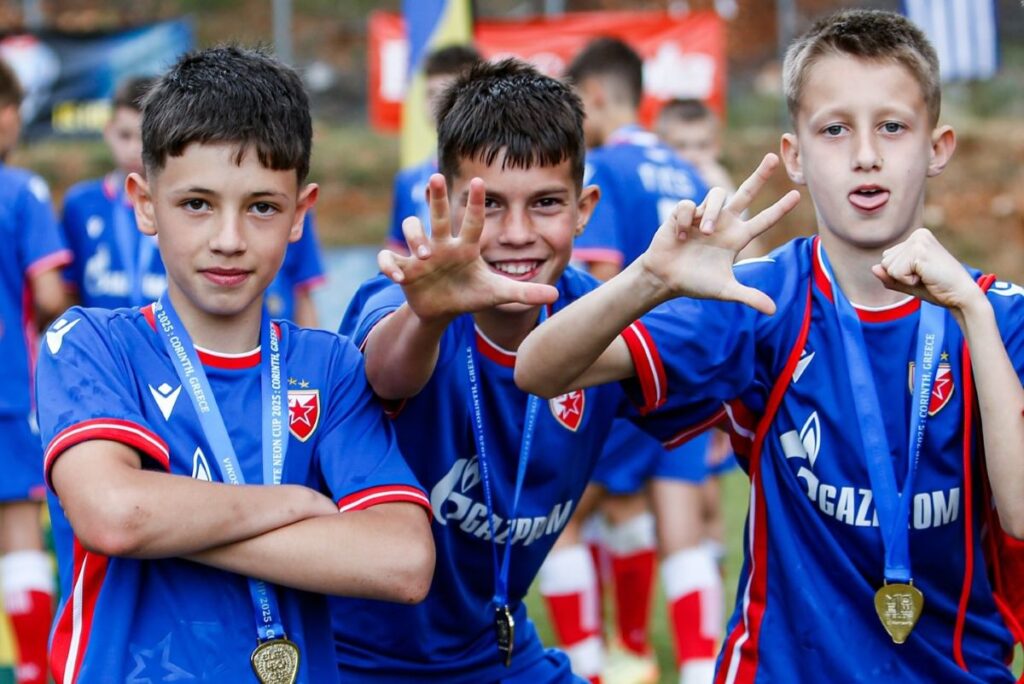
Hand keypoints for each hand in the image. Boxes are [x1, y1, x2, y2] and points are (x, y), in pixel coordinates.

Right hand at [377, 174, 558, 321]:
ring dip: (414, 236)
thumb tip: (555, 294)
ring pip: (412, 229)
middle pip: (439, 214)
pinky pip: (390, 260)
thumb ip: (525, 292)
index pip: (474, 221)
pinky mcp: (404, 268)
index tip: (481, 181)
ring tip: (422, 253)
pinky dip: (390, 265)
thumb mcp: (497, 294)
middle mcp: (442, 243)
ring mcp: (420, 254)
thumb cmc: (471, 294)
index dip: (478, 203)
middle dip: (436, 196)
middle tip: (435, 177)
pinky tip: (398, 276)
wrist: (443, 309)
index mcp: (466, 247)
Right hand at [638, 153, 800, 313]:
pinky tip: (680, 236)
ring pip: (717, 195)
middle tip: (773, 157)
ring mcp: (704, 215)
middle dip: (759, 175)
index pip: (764, 220)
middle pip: (745, 192)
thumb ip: (748, 296)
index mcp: (737, 237)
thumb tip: (773, 311)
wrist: (665, 278)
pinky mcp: (683, 212)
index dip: (780, 209)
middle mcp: (724, 222)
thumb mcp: (725, 290)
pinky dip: (686, 219)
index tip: (798, 196)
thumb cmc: (695, 283)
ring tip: (702, 233)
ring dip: (711, 212)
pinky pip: (689, 204)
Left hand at [872, 228, 985, 314]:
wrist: (961, 295)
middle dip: (900, 276)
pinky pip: (895, 273)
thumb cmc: (937, 288)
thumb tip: (873, 268)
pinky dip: (908, 281)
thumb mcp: (907, 283)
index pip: (887, 259)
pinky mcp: (919, 252)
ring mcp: (918, 241)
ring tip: (926, 276)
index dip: (901, 274)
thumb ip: (889, 276)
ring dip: (904, 279)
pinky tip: (926, 277)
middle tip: (925, 276)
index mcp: (917, 237)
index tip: (923, 274)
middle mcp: (918, 235)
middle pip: (885, 261)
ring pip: (888, 267)